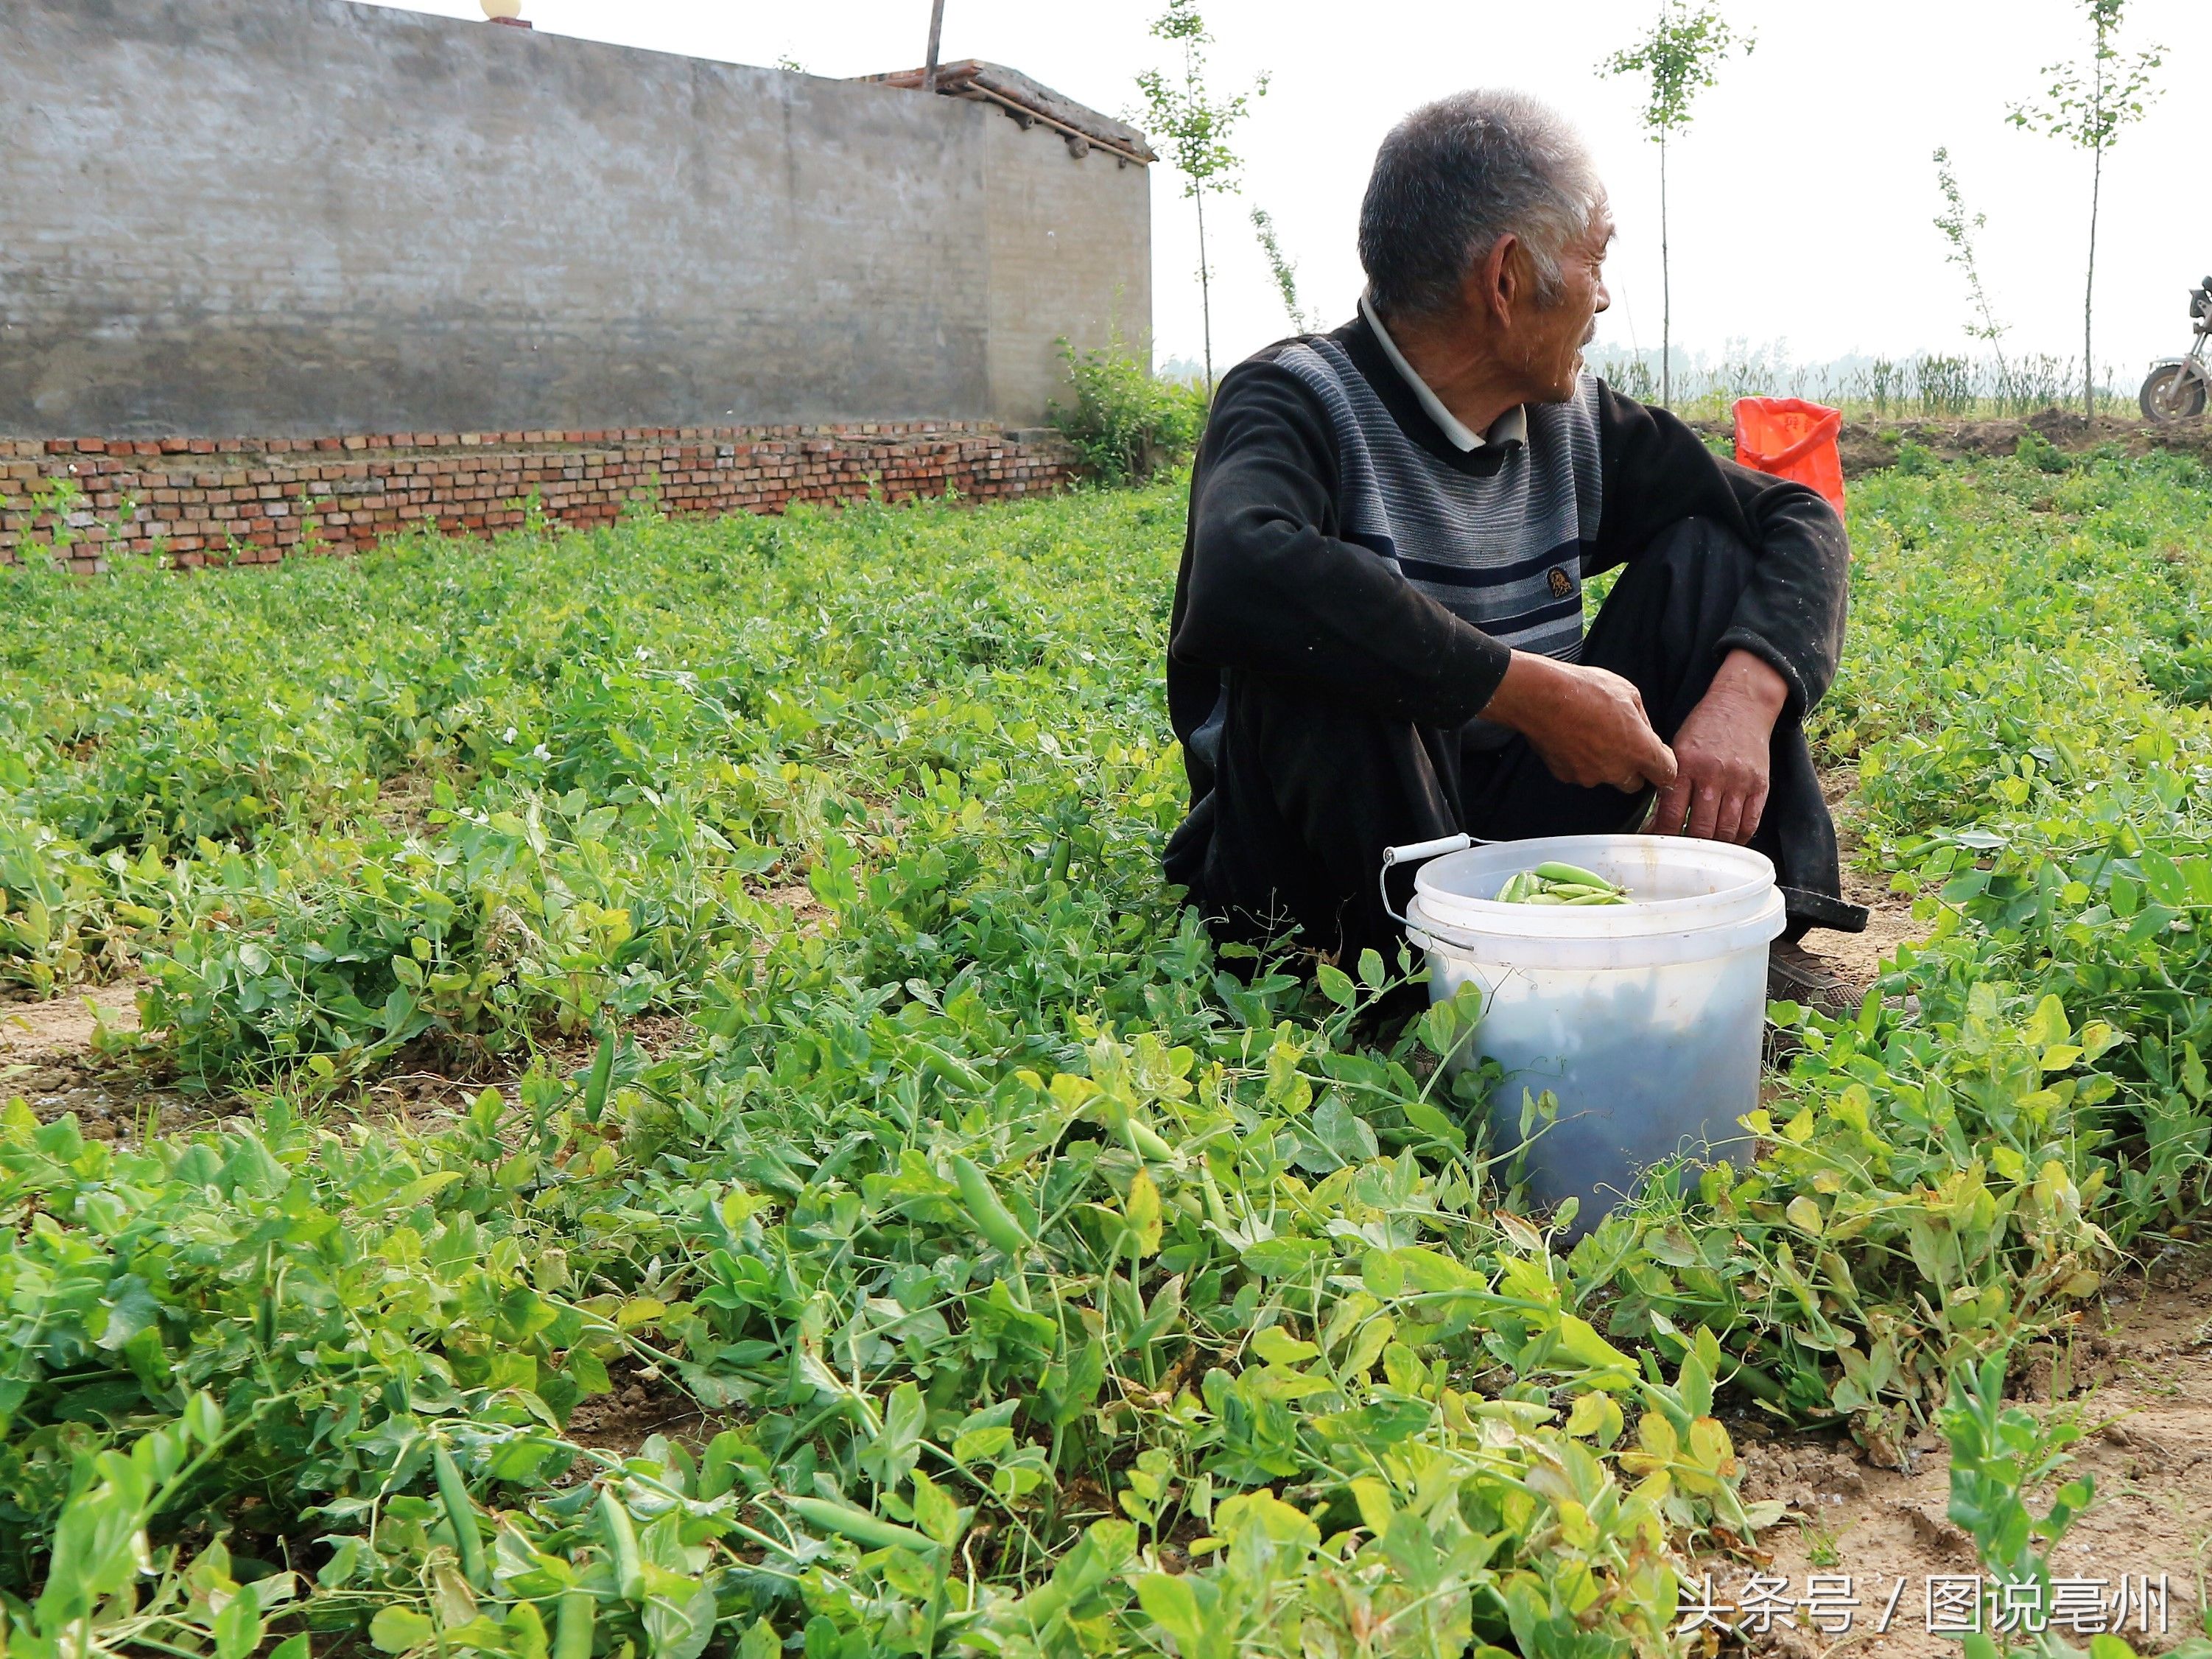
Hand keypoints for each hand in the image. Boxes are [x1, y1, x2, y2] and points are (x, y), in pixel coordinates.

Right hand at [1482, 651, 1677, 793]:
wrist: (1541, 696)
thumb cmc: (1587, 689)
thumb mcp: (1628, 692)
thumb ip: (1641, 719)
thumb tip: (1642, 731)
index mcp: (1640, 750)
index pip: (1666, 775)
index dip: (1663, 765)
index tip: (1657, 755)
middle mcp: (1617, 770)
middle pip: (1634, 783)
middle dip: (1632, 768)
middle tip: (1620, 743)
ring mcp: (1590, 776)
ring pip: (1605, 777)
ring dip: (1603, 762)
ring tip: (1589, 733)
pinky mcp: (1566, 776)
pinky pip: (1580, 772)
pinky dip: (1579, 760)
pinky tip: (1571, 738)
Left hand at [1650, 650, 1787, 843]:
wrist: (1742, 704)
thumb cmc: (1703, 728)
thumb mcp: (1678, 747)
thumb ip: (1669, 782)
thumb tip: (1656, 822)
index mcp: (1687, 765)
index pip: (1670, 814)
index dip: (1662, 836)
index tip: (1657, 846)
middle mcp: (1714, 775)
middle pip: (1699, 829)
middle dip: (1688, 847)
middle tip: (1680, 854)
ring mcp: (1740, 781)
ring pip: (1725, 831)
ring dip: (1713, 847)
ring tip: (1702, 852)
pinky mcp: (1761, 785)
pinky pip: (1750, 824)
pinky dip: (1738, 839)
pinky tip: (1727, 842)